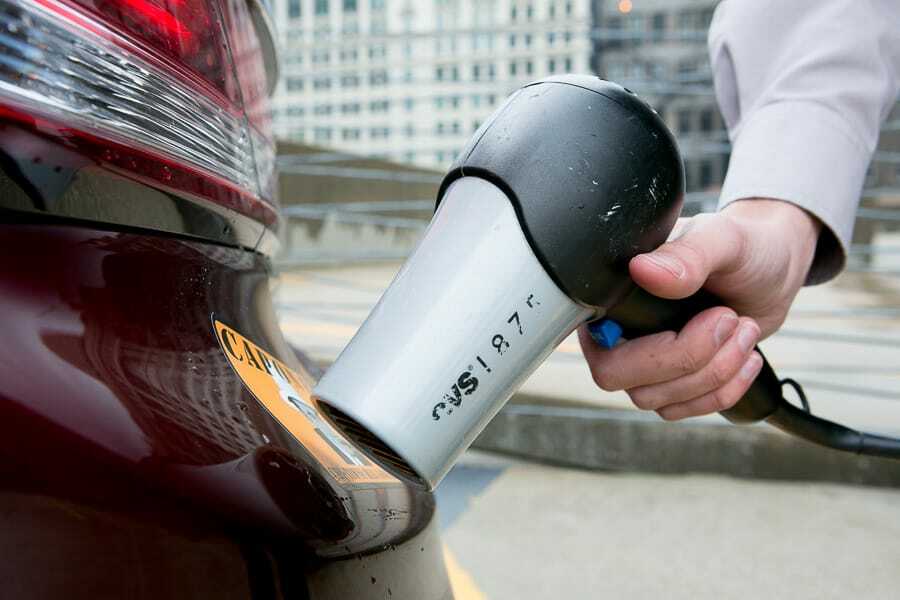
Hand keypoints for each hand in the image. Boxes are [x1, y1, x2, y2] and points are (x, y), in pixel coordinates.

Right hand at [578, 199, 820, 420]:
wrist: (773, 270)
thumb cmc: (744, 247)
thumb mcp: (722, 241)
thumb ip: (685, 256)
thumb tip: (643, 271)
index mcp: (611, 295)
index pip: (598, 341)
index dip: (648, 344)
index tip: (706, 314)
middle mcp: (615, 332)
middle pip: (619, 377)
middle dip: (688, 359)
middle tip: (730, 319)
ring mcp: (641, 363)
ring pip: (656, 399)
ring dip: (713, 372)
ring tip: (745, 329)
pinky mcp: (671, 384)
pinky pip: (685, 409)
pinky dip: (724, 389)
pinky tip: (746, 356)